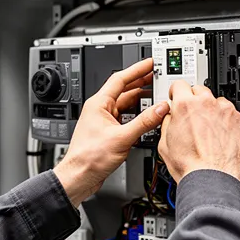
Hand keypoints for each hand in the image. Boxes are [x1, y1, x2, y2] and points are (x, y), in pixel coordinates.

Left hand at [53, 59, 169, 205]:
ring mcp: (104, 121)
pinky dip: (138, 116)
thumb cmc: (89, 157)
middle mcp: (100, 110)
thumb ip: (144, 122)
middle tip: (157, 77)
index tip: (150, 63)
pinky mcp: (108, 132)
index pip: (120, 79)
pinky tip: (147, 118)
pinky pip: (126, 118)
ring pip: (126, 105)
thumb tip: (160, 109)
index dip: (136, 69)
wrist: (79, 176)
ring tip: (156, 96)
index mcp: (98, 104)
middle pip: (124, 90)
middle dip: (141, 83)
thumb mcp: (122, 138)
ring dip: (141, 101)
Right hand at [157, 81, 239, 181]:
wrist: (211, 178)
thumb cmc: (190, 165)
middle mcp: (207, 104)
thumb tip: (170, 117)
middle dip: (195, 100)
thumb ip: (167, 122)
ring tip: (209, 130)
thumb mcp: (163, 142)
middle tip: (193, 116)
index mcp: (185, 106)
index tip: (178, 96)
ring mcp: (226, 111)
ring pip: (217, 102)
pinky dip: (226, 122)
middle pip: (200, 90)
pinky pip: (231, 114)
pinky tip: (220, 136)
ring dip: (212, 111)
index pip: (179, 84)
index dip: (177, 92)